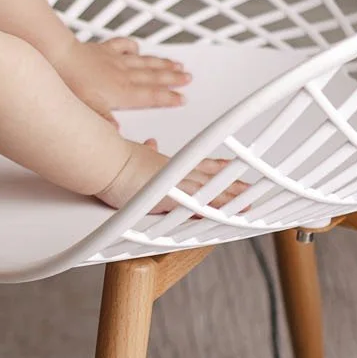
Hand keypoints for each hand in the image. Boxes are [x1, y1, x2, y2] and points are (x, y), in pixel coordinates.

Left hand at [58, 36, 191, 126]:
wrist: (57, 56)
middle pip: (154, 77)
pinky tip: (138, 48)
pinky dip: (133, 47)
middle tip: (188, 78)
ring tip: (176, 63)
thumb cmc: (71, 83)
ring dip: (162, 63)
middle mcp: (123, 75)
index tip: (182, 98)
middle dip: (173, 78)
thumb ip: (106, 122)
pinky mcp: (103, 50)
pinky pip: (123, 46)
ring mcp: (114, 60)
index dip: (168, 98)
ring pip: (144, 62)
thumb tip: (117, 135)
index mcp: (122, 92)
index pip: (151, 96)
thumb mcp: (89, 110)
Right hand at [93, 137, 254, 218]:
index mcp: (167, 164)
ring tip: (249, 200)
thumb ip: (145, 151)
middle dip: (231, 182)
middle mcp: (175, 173)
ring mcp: (175, 185)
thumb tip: (151, 144)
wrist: (105, 161)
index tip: (232, 167)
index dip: (216, 167)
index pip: (198, 164)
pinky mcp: (172, 198)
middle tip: (251, 187)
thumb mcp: (134, 153)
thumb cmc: (112, 160)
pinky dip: (216, 208)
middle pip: (211, 177)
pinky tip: (230, 214)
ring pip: (210, 190)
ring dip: (231, 195)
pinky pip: (201, 204)